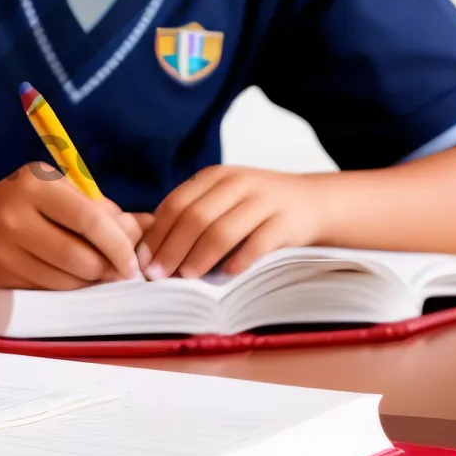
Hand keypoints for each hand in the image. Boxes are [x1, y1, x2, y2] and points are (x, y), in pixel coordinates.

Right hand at [0, 163, 145, 288]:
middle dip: (108, 269)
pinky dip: (67, 288)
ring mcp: (4, 247)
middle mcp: (16, 214)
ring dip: (90, 282)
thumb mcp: (59, 192)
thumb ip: (103, 209)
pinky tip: (68, 276)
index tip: (134, 261)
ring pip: (66, 280)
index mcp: (35, 183)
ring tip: (94, 272)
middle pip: (80, 256)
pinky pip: (48, 291)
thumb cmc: (25, 203)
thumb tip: (148, 227)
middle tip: (119, 271)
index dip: (119, 245)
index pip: (89, 219)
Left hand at [137, 166, 329, 279]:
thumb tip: (152, 248)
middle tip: (157, 274)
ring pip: (222, 231)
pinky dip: (237, 261)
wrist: (312, 201)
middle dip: (172, 248)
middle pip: (195, 217)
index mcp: (214, 177)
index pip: (176, 203)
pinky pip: (256, 244)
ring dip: (199, 257)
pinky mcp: (286, 222)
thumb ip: (193, 213)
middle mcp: (237, 183)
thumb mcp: (223, 198)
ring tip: (185, 278)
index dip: (157, 232)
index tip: (143, 258)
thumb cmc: (256, 206)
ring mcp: (263, 201)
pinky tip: (224, 276)